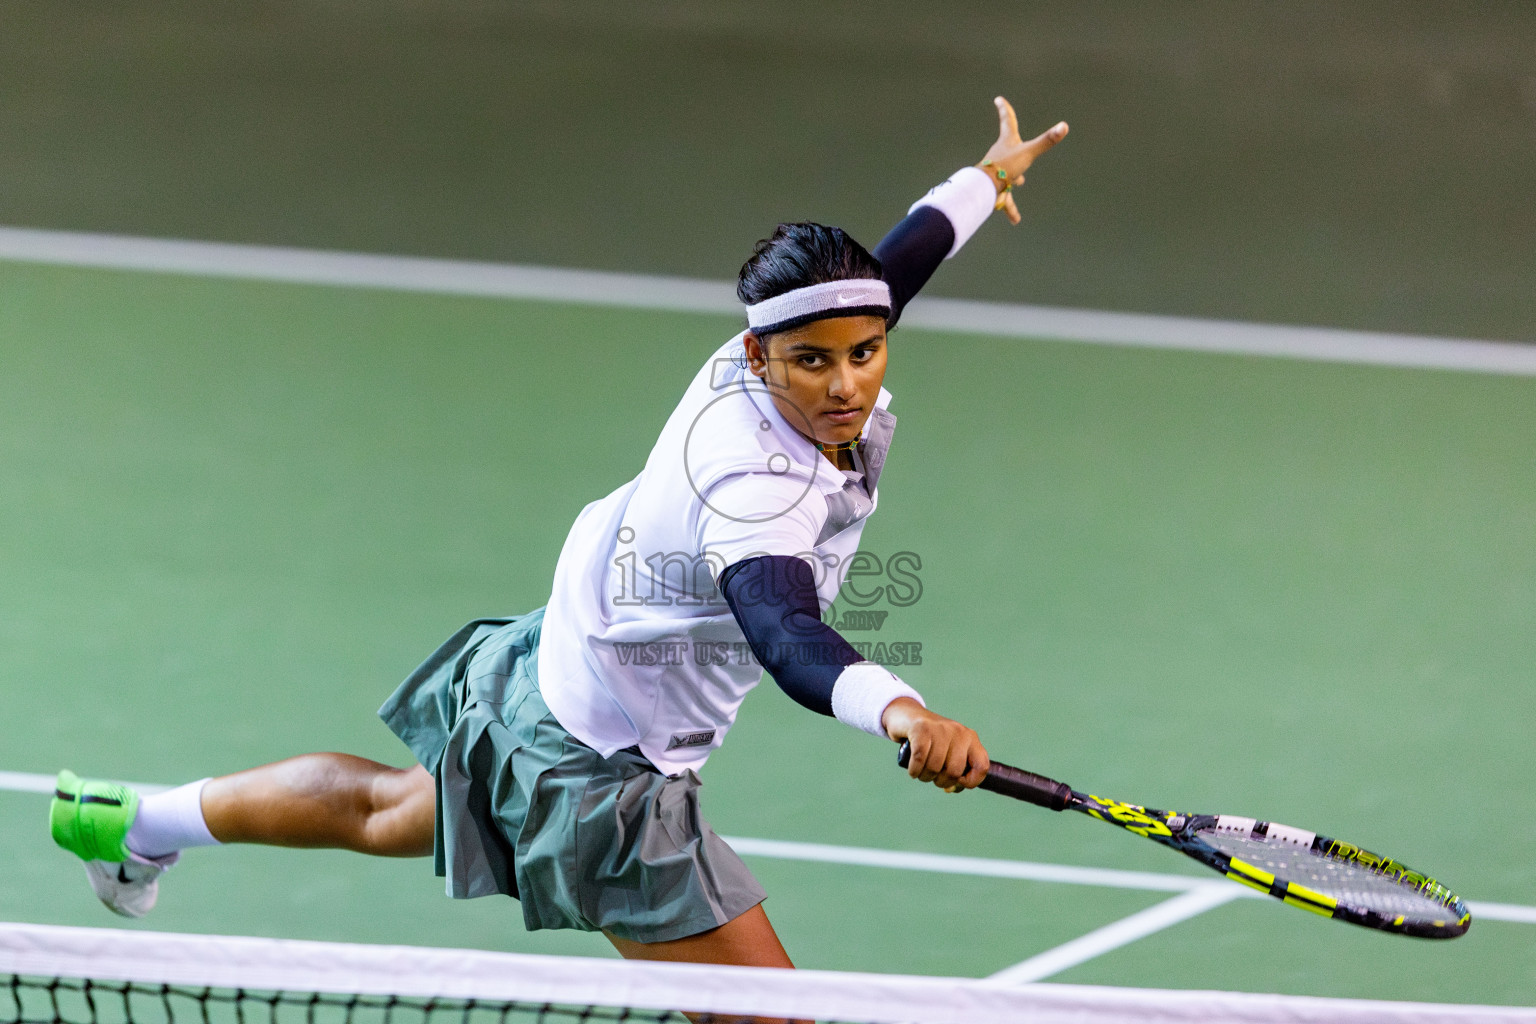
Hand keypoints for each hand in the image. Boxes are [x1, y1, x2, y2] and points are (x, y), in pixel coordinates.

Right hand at [881, 697, 989, 792]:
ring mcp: (940, 728)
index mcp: (970, 738)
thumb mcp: (948, 753)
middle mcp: (958, 731)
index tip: (957, 782)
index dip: (971, 782)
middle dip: (941, 781)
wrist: (907, 716)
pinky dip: (915, 770)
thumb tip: (951, 789)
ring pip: (935, 767)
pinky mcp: (921, 728)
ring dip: (925, 776)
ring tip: (921, 771)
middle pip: (954, 771)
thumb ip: (955, 772)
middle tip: (933, 777)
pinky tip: (913, 770)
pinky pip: (920, 758)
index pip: (982, 766)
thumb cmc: (930, 741)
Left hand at [977, 96, 1068, 224]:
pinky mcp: (994, 189)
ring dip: (1013, 177)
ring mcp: (996, 172)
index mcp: (1007, 142)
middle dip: (1010, 142)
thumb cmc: (1005, 167)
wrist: (985, 188)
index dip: (1004, 109)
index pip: (1007, 121)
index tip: (998, 99)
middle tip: (1010, 136)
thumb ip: (1046, 141)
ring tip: (1020, 183)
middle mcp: (1000, 155)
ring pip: (1006, 173)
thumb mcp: (1029, 153)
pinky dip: (1010, 208)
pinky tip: (1016, 220)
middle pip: (1006, 146)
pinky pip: (1004, 199)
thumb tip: (1064, 126)